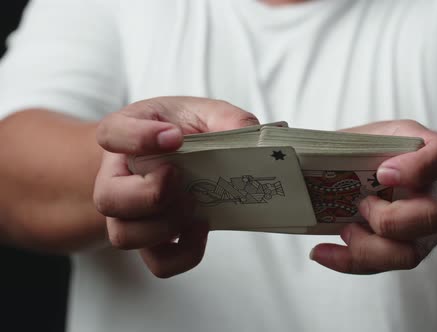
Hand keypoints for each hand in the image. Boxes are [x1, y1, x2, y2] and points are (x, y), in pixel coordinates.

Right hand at [93, 97, 258, 277]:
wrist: (174, 156)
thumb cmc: (183, 131)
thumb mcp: (203, 113)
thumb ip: (226, 118)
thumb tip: (249, 133)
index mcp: (127, 133)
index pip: (112, 134)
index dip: (137, 138)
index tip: (173, 137)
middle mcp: (117, 176)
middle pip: (108, 198)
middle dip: (151, 194)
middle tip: (181, 179)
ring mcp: (128, 213)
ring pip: (126, 235)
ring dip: (166, 226)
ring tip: (194, 205)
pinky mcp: (151, 239)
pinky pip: (158, 262)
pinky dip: (184, 253)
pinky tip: (201, 228)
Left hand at [310, 120, 436, 273]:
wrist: (420, 178)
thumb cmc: (393, 153)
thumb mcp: (380, 134)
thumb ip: (350, 139)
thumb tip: (278, 135)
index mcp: (432, 155)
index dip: (416, 168)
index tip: (383, 171)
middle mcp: (436, 196)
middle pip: (430, 217)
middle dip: (388, 218)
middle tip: (361, 203)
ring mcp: (424, 229)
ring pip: (408, 254)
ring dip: (368, 247)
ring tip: (345, 229)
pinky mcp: (404, 249)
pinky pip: (382, 266)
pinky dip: (347, 262)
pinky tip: (321, 252)